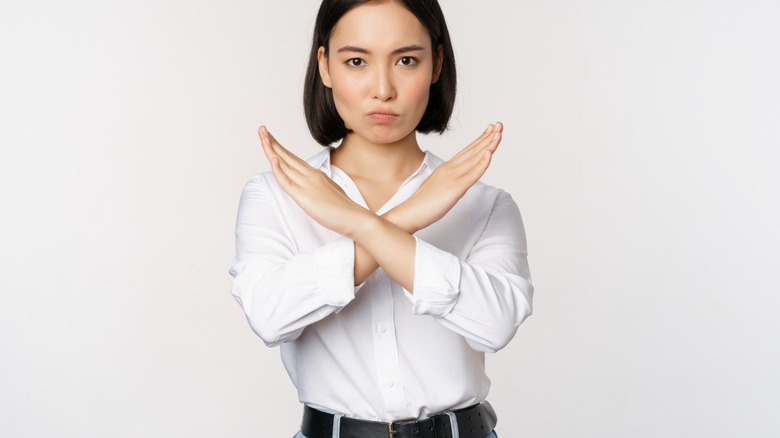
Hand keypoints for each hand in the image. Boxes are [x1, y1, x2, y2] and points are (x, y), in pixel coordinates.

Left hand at [258, 126, 369, 236]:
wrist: (355, 218)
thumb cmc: (344, 209)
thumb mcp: (329, 192)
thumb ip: (319, 187)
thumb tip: (312, 188)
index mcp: (315, 174)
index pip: (294, 159)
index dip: (281, 148)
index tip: (271, 138)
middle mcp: (310, 175)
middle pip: (287, 156)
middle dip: (273, 142)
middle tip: (262, 129)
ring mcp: (307, 184)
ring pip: (284, 164)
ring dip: (272, 149)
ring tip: (262, 136)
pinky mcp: (304, 196)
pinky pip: (287, 181)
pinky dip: (278, 169)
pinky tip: (272, 158)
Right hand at [389, 122, 503, 231]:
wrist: (409, 212)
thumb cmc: (421, 204)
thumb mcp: (438, 187)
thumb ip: (448, 182)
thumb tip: (457, 182)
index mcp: (446, 168)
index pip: (466, 151)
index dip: (479, 140)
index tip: (490, 130)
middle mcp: (450, 169)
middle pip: (472, 150)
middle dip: (487, 137)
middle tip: (499, 125)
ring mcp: (453, 177)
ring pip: (474, 158)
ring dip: (488, 145)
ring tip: (498, 133)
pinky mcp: (455, 189)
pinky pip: (472, 175)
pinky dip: (482, 164)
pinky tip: (489, 154)